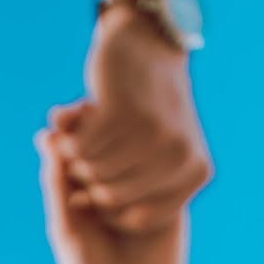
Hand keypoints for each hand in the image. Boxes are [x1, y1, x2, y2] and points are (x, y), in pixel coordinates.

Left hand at [36, 130, 185, 263]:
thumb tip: (45, 134)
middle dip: (93, 132)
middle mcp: (116, 180)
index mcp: (83, 182)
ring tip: (94, 204)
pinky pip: (164, 179)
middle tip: (78, 158)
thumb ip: (57, 184)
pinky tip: (123, 221)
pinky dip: (143, 190)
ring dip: (116, 165)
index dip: (72, 124)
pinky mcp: (173, 206)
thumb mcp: (65, 227)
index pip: (80, 137)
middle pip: (110, 136)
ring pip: (137, 153)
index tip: (59, 119)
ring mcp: (146, 190)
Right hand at [50, 4, 211, 232]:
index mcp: (196, 171)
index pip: (138, 218)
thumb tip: (79, 207)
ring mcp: (152, 134)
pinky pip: (79, 147)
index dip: (108, 209)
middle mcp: (179, 156)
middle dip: (86, 183)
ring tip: (72, 142)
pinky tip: (67, 125)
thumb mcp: (160, 150)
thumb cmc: (149, 105)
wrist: (148, 45)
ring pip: (93, 171)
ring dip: (74, 159)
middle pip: (111, 197)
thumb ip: (133, 185)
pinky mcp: (122, 112)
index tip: (93, 188)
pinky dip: (67, 139)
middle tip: (75, 161)